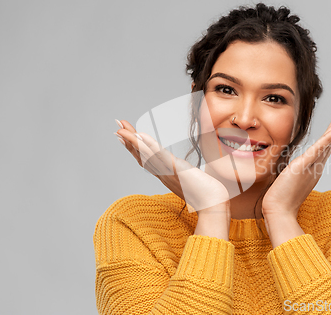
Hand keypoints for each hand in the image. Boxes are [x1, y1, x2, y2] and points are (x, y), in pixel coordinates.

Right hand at [114, 120, 230, 215]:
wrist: (213, 204)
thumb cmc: (206, 194)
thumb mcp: (190, 180)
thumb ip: (185, 175)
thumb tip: (185, 170)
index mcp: (165, 176)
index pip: (145, 159)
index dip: (133, 148)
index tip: (123, 136)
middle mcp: (163, 175)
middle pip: (141, 156)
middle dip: (128, 141)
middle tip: (117, 126)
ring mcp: (168, 173)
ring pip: (146, 155)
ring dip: (133, 142)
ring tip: (122, 129)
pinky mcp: (176, 170)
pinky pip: (160, 157)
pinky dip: (149, 146)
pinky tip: (141, 136)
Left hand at [261, 103, 330, 221]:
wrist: (279, 212)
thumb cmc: (281, 198)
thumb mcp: (289, 177)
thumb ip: (293, 169)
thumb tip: (291, 164)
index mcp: (314, 166)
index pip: (326, 143)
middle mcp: (317, 165)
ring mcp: (312, 166)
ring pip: (328, 142)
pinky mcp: (303, 167)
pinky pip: (318, 151)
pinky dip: (328, 139)